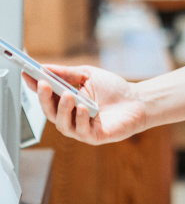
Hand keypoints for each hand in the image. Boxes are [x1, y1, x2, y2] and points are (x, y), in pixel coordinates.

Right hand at [24, 65, 146, 144]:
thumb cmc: (113, 89)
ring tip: (68, 95)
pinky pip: (81, 130)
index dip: (35, 87)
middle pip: (50, 111)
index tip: (26, 74)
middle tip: (44, 84)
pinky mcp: (93, 136)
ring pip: (62, 123)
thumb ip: (67, 73)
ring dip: (63, 109)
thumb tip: (45, 67)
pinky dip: (80, 119)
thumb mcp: (89, 75)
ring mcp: (80, 128)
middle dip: (45, 98)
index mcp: (67, 101)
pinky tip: (83, 108)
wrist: (138, 101)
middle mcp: (70, 117)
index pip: (46, 96)